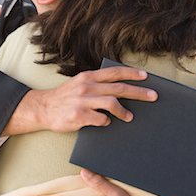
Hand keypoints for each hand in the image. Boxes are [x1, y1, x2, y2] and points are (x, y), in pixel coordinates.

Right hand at [3, 66, 157, 134]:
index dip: (131, 73)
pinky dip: (106, 122)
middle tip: (152, 96)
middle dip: (138, 92)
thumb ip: (96, 84)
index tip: (146, 76)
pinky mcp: (79, 116)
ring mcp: (83, 101)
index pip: (114, 72)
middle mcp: (86, 86)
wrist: (43, 108)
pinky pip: (100, 119)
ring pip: (112, 103)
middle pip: (119, 88)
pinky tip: (105, 123)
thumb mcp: (79, 84)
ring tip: (129, 117)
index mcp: (88, 77)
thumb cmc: (65, 97)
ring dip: (124, 112)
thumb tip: (119, 89)